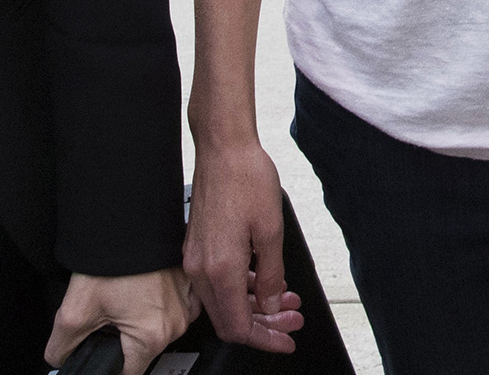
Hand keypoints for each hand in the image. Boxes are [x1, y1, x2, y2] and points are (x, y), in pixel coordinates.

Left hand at [45, 268, 195, 372]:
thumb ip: (61, 347)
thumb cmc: (111, 260)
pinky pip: (174, 308)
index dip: (110, 364)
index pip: (129, 372)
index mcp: (153, 336)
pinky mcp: (189, 286)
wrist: (128, 222)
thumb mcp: (74, 311)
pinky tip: (140, 288)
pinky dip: (158, 303)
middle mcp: (176, 323)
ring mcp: (187, 303)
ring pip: (159, 328)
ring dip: (142, 319)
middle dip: (124, 337)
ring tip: (124, 296)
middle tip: (109, 312)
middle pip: (144, 349)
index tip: (102, 347)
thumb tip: (59, 358)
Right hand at [182, 141, 304, 352]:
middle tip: (291, 321)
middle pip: (229, 319)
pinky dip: (242, 287)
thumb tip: (273, 304)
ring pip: (224, 301)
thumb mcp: (271, 230)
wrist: (223, 148)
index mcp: (220, 268)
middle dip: (263, 325)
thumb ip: (272, 275)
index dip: (264, 339)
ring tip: (286, 300)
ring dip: (255, 305)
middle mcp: (201, 268)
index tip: (285, 340)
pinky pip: (217, 282)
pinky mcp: (197, 247)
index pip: (238, 326)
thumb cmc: (246, 178)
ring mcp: (196, 258)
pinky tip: (264, 280)